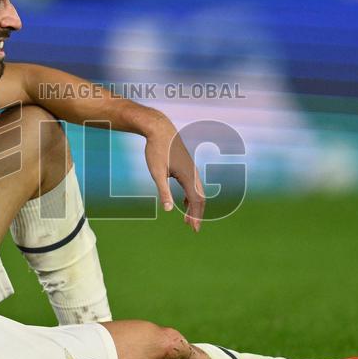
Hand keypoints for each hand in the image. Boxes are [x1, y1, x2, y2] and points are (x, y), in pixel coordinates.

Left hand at [143, 114, 204, 231]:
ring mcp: (192, 169)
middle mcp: (193, 173)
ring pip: (198, 192)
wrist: (160, 129)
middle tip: (193, 229)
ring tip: (187, 220)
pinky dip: (191, 197)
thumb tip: (167, 210)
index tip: (193, 229)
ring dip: (194, 207)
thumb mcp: (157, 172)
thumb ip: (163, 191)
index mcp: (188, 176)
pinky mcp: (187, 166)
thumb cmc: (156, 150)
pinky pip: (194, 186)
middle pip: (200, 198)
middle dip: (198, 214)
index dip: (196, 216)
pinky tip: (183, 204)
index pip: (196, 201)